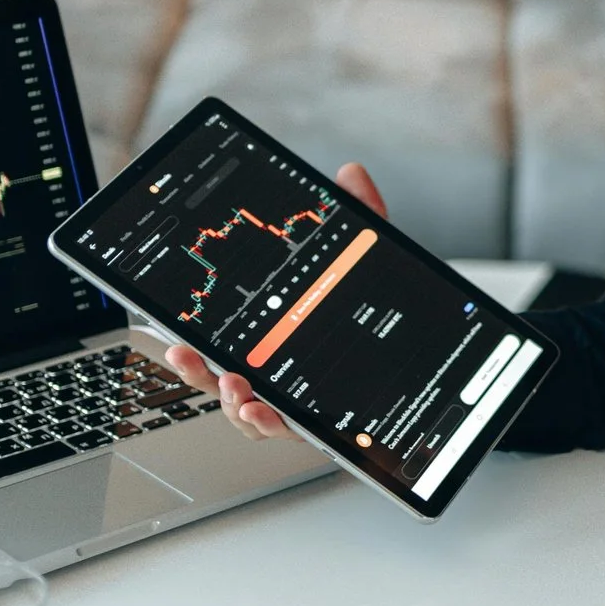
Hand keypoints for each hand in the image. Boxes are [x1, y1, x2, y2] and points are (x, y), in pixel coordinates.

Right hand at [154, 161, 388, 440]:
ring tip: (237, 391)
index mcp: (273, 336)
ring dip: (233, 404)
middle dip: (199, 372)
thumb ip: (360, 217)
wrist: (432, 352)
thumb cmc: (381, 309)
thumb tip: (350, 174)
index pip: (221, 341)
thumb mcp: (368, 259)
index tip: (172, 335)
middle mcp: (278, 374)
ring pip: (249, 413)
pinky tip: (269, 413)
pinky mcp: (324, 423)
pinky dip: (273, 424)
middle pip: (222, 380)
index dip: (192, 343)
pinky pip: (292, 431)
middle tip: (186, 356)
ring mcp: (298, 402)